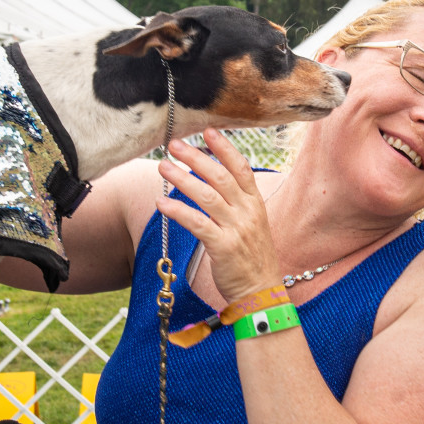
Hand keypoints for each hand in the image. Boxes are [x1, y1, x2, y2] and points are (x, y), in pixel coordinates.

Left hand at [154, 131, 281, 302]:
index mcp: (256, 203)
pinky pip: (197, 223)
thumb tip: (211, 181)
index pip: (241, 168)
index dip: (224, 147)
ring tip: (163, 167)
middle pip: (220, 176)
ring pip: (206, 196)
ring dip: (182, 179)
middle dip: (195, 157)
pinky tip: (162, 203)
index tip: (207, 130)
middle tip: (173, 145)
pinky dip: (178, 211)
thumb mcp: (252, 225)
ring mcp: (237, 229)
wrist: (261, 293)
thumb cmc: (251, 259)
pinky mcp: (223, 247)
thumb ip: (236, 203)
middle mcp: (248, 212)